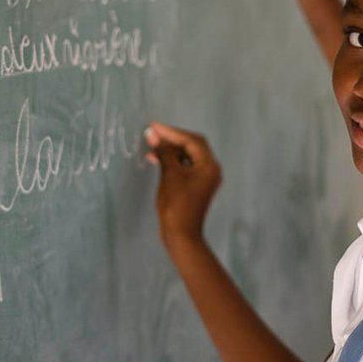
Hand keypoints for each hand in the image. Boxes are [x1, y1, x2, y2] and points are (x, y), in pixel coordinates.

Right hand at [145, 122, 221, 244]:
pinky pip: (185, 166)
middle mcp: (211, 169)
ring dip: (170, 149)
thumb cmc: (177, 205)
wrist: (181, 235)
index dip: (172, 132)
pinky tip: (156, 159)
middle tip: (153, 133)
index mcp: (209, 165)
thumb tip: (153, 133)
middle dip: (172, 138)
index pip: (191, 141)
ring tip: (151, 147)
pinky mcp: (196, 185)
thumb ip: (163, 152)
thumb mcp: (170, 175)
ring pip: (187, 155)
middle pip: (192, 145)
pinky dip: (172, 161)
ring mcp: (204, 178)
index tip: (153, 127)